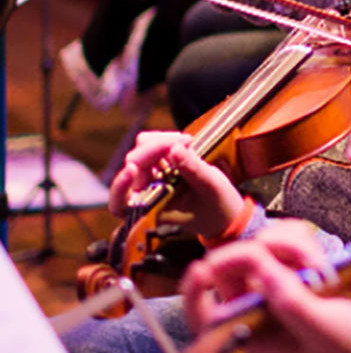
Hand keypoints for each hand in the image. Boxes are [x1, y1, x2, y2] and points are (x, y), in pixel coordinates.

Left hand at [108, 130, 244, 237]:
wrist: (228, 211)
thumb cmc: (218, 207)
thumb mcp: (210, 187)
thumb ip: (192, 169)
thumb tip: (175, 149)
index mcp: (152, 210)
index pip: (120, 203)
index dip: (120, 185)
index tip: (132, 169)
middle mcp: (146, 194)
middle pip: (134, 165)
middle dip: (155, 149)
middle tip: (183, 142)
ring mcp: (152, 180)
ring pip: (142, 152)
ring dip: (161, 142)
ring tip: (187, 141)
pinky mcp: (161, 168)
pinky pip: (154, 149)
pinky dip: (167, 141)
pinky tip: (185, 142)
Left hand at [180, 221, 350, 352]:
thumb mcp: (322, 329)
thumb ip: (289, 302)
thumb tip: (259, 270)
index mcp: (255, 330)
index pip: (206, 313)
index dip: (195, 291)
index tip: (202, 266)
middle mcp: (261, 309)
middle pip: (236, 265)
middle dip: (265, 250)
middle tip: (307, 260)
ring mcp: (281, 291)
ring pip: (264, 247)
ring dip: (291, 243)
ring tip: (322, 265)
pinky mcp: (301, 277)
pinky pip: (288, 246)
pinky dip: (304, 243)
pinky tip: (326, 261)